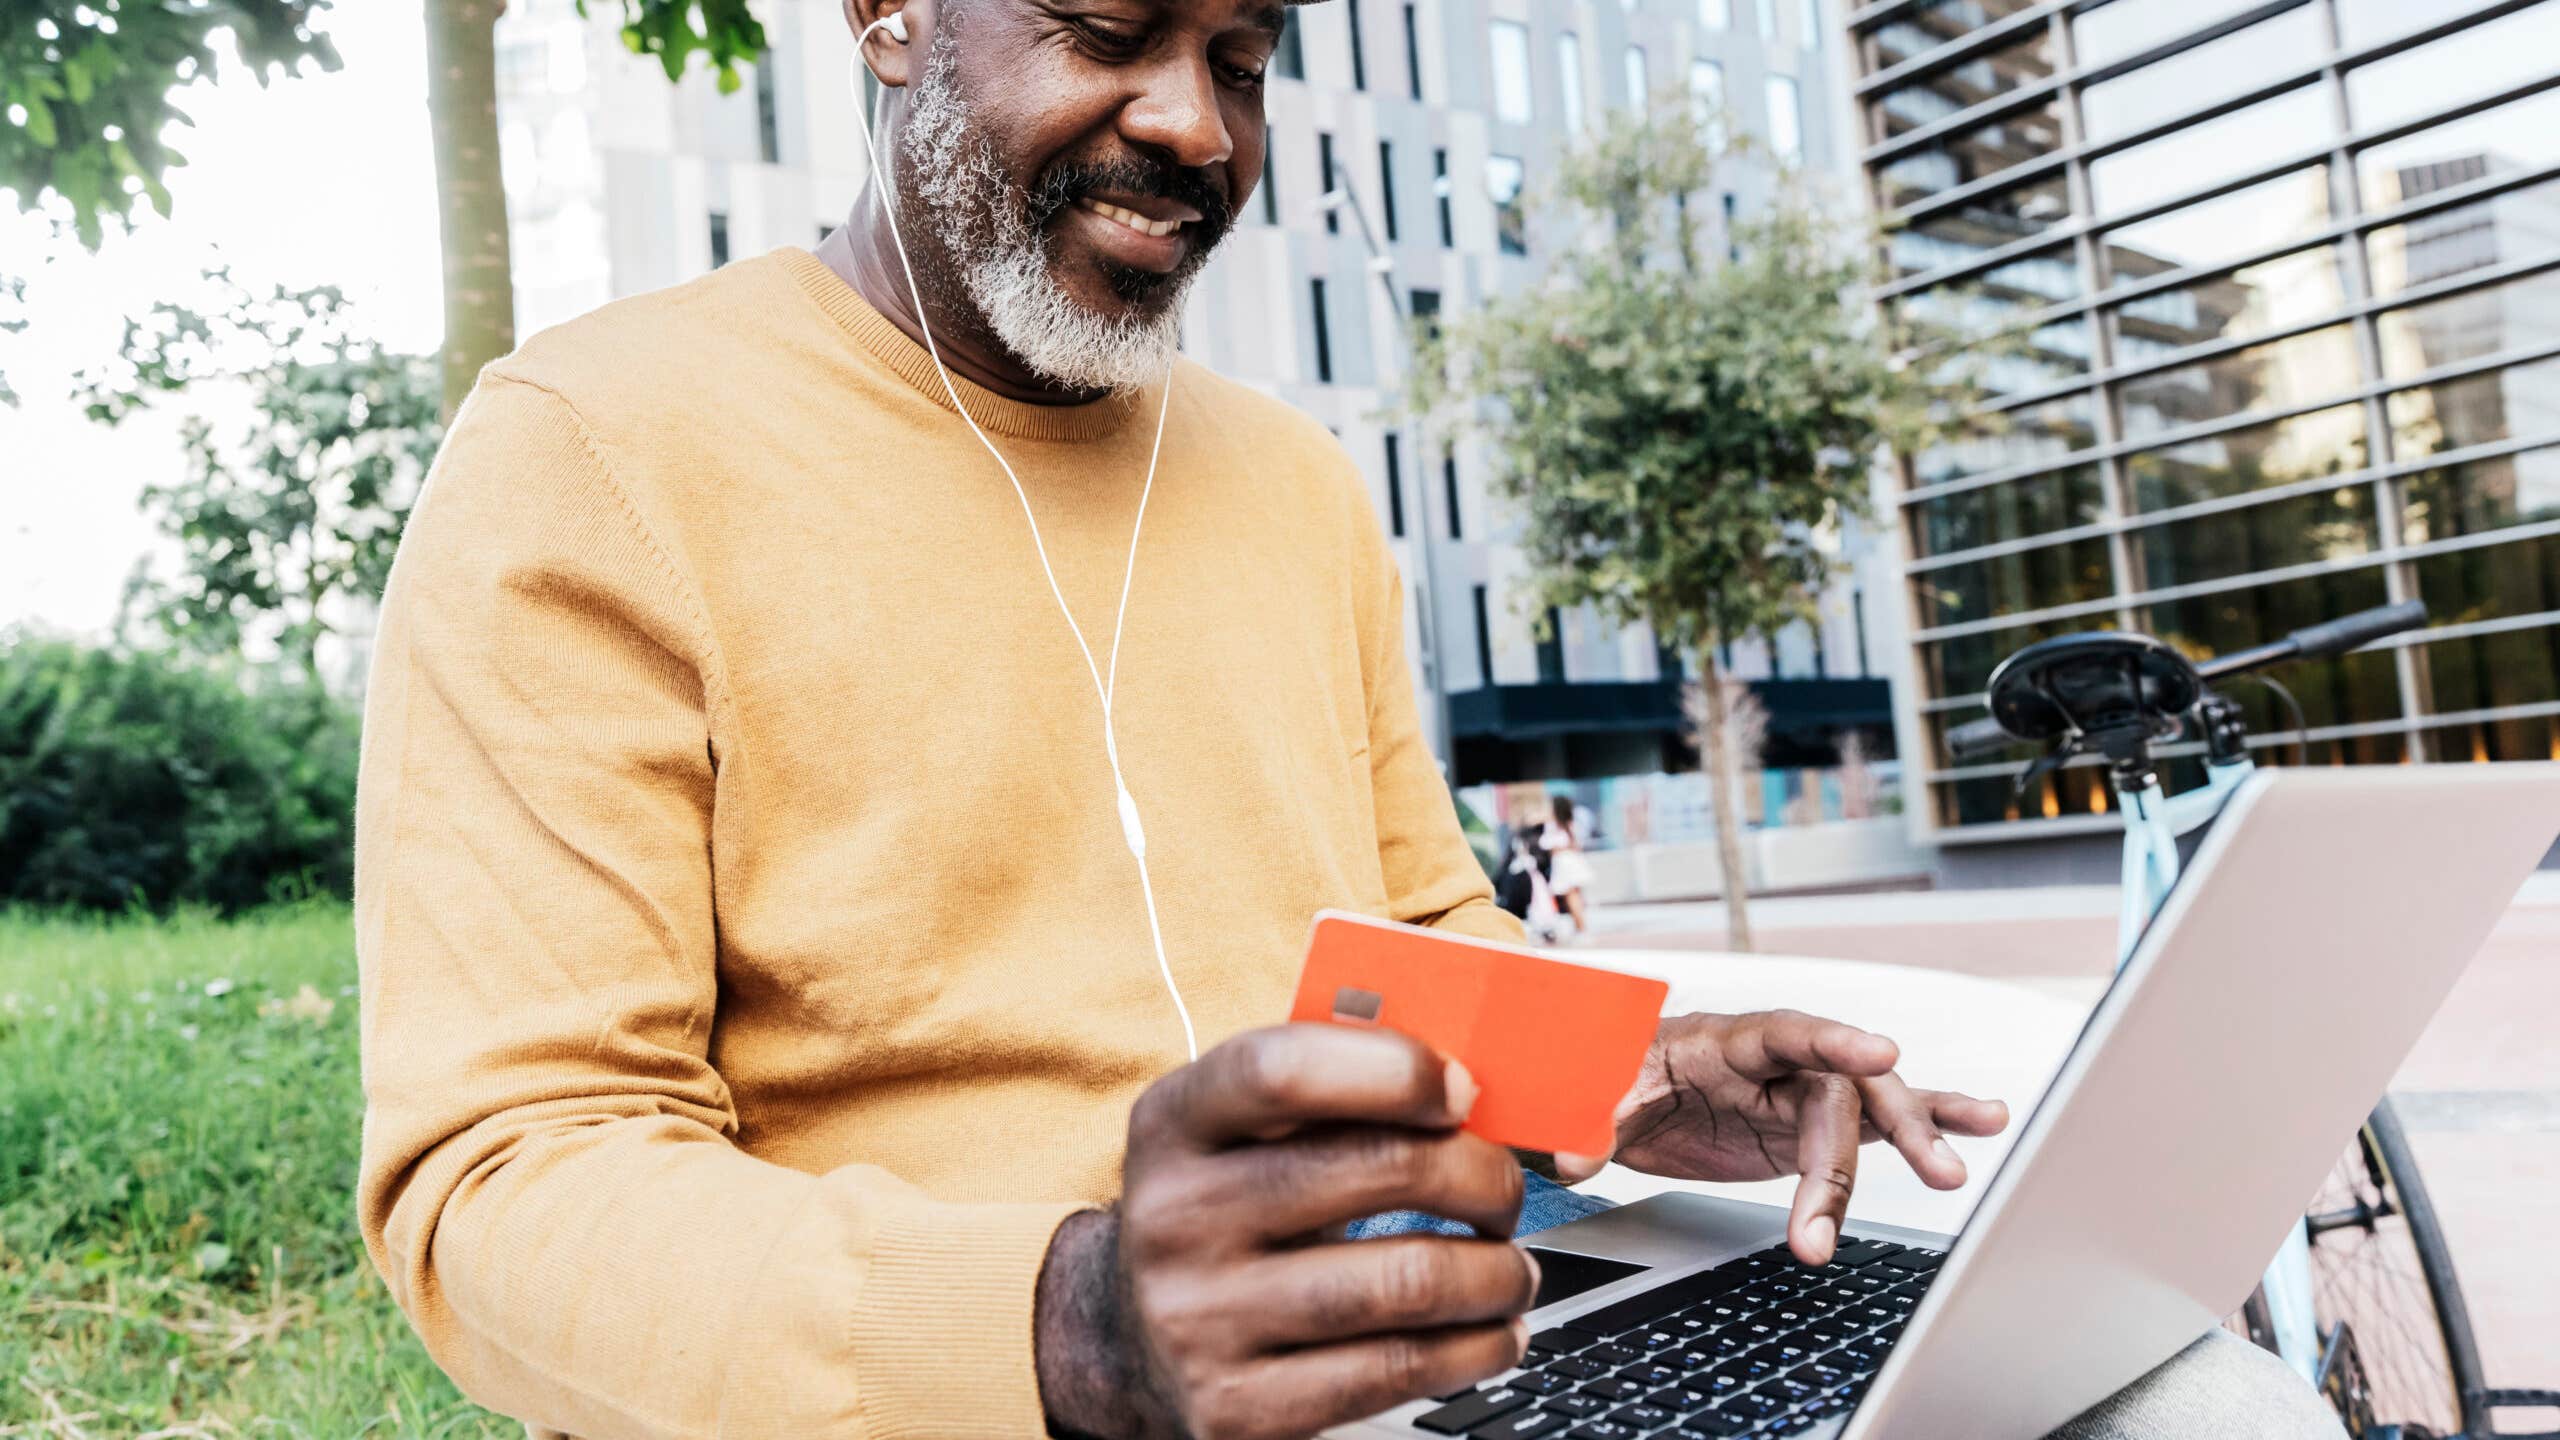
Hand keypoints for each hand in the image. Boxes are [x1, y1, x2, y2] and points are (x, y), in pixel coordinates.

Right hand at [1036, 1025, 1543, 1439]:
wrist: (1129, 1339)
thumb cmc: (1227, 1209)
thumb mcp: (1242, 1133)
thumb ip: (1338, 1095)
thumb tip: (1496, 1093)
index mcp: (1175, 1122)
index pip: (1282, 1070)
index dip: (1393, 1069)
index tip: (1463, 1090)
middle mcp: (1176, 1218)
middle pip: (1376, 1168)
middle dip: (1483, 1176)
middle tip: (1505, 1191)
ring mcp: (1201, 1321)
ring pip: (1406, 1282)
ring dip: (1495, 1273)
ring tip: (1509, 1270)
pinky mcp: (1239, 1409)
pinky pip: (1395, 1371)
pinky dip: (1475, 1348)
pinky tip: (1488, 1332)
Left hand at [1554, 1010, 2008, 1266]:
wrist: (1622, 1091)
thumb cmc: (1618, 1073)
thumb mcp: (1598, 1093)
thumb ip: (1592, 1121)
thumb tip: (1572, 1157)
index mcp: (1727, 1038)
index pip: (1787, 1032)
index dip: (1835, 1040)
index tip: (1882, 1050)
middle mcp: (1778, 1060)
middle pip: (1840, 1090)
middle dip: (1877, 1138)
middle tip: (1922, 1179)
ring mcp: (1803, 1092)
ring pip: (1873, 1106)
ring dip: (1919, 1135)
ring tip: (1959, 1167)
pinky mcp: (1815, 1127)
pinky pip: (1880, 1124)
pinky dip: (1932, 1121)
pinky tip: (1983, 1123)